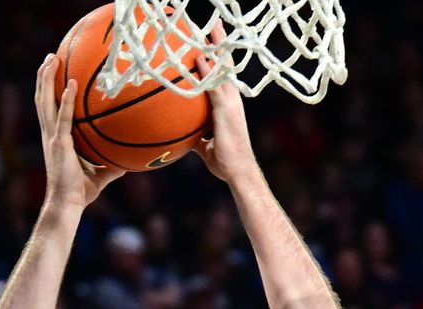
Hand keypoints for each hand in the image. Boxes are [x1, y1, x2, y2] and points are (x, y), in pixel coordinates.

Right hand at [36, 53, 123, 208]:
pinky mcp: (59, 144)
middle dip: (44, 77)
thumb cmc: (79, 194)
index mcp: (55, 140)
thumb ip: (110, 167)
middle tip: (50, 57)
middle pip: (43, 99)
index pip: (49, 109)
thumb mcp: (99, 176)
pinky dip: (65, 101)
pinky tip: (70, 85)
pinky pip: (63, 118)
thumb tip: (128, 164)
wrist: (67, 206)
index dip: (48, 90)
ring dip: (48, 80)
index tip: (52, 72)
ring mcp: (52, 138)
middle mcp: (50, 135)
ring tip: (51, 60)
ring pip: (46, 103)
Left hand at [193, 23, 258, 183]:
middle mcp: (232, 99)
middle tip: (215, 23)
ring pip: (223, 70)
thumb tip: (184, 137)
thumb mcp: (206, 147)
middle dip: (220, 44)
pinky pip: (214, 87)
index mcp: (229, 104)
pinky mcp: (226, 110)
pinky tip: (199, 59)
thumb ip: (197, 137)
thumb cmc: (225, 160)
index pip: (223, 75)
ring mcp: (231, 103)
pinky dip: (207, 72)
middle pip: (226, 65)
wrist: (238, 171)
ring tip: (210, 29)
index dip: (218, 58)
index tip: (212, 41)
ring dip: (216, 49)